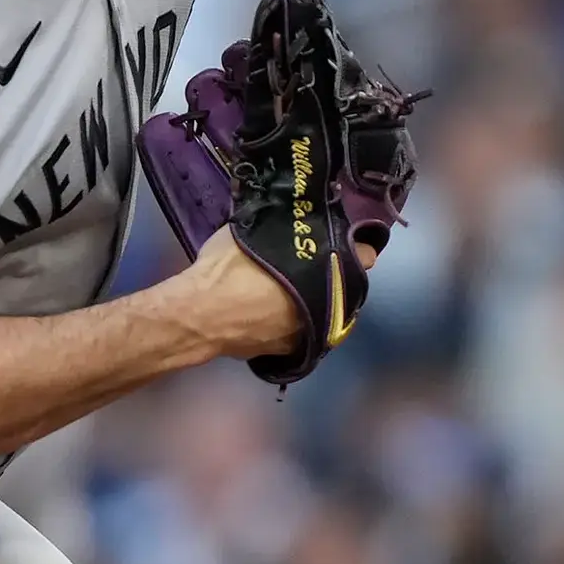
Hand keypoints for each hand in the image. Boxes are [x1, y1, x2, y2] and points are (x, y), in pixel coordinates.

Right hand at [177, 225, 378, 357]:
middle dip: (337, 276)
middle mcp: (328, 304)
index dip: (356, 246)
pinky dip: (298, 321)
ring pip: (328, 312)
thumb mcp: (253, 229)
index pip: (362, 255)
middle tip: (318, 264)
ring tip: (300, 289)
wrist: (202, 315)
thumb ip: (277, 224)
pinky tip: (281, 312)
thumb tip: (283, 211)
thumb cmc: (226, 269)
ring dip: (320, 300)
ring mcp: (311, 331)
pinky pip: (304, 331)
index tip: (347, 240)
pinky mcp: (292, 352)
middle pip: (346, 286)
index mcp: (325, 270)